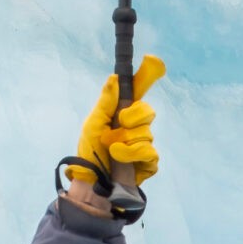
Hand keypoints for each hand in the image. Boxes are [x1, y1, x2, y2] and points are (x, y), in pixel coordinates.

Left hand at [65, 54, 165, 187]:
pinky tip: (120, 159)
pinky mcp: (148, 162)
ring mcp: (143, 143)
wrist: (91, 182)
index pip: (138, 90)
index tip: (153, 61)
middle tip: (120, 122)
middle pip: (147, 110)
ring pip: (146, 133)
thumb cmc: (89, 152)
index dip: (147, 75)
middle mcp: (135, 125)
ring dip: (126, 141)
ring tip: (112, 150)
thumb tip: (114, 78)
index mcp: (122, 112)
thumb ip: (105, 102)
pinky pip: (148, 151)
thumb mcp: (93, 124)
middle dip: (133, 116)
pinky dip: (131, 154)